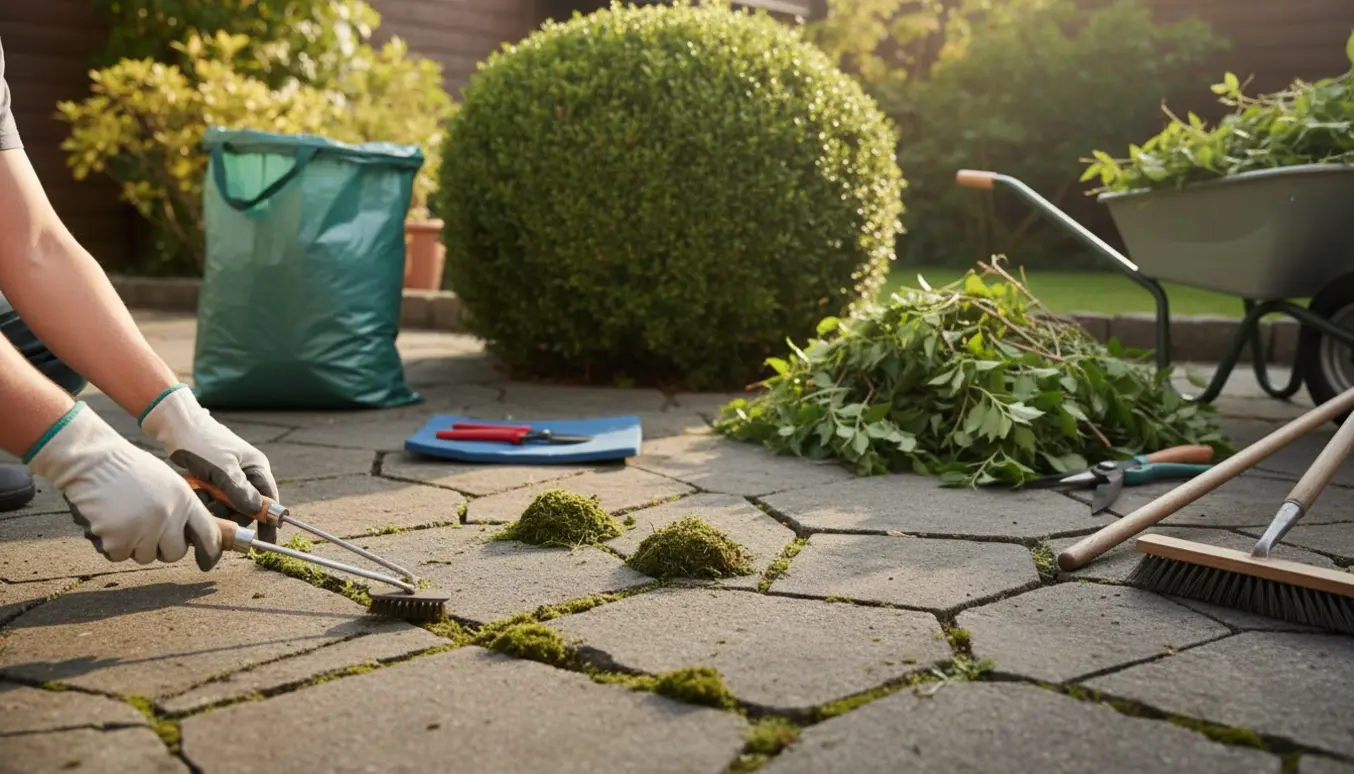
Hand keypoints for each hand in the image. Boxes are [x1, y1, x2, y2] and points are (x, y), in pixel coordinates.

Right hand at [26, 403, 223, 568]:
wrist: (93, 461)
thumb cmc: (128, 470)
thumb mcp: (167, 483)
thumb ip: (181, 508)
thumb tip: (192, 535)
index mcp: (184, 499)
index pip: (208, 533)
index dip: (210, 551)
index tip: (207, 562)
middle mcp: (168, 515)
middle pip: (175, 553)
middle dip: (162, 549)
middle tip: (147, 533)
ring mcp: (144, 528)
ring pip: (145, 556)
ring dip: (134, 546)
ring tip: (123, 519)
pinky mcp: (118, 539)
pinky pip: (119, 556)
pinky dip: (112, 545)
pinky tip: (108, 522)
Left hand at [140, 385, 279, 535]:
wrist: (175, 425)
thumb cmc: (202, 442)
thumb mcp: (221, 467)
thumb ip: (239, 490)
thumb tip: (257, 511)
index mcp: (256, 468)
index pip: (269, 501)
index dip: (268, 522)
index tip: (266, 543)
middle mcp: (246, 474)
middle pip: (245, 508)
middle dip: (229, 514)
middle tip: (212, 514)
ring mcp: (229, 478)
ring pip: (227, 506)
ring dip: (213, 508)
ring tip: (198, 500)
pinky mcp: (212, 480)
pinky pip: (213, 500)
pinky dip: (204, 502)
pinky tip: (194, 495)